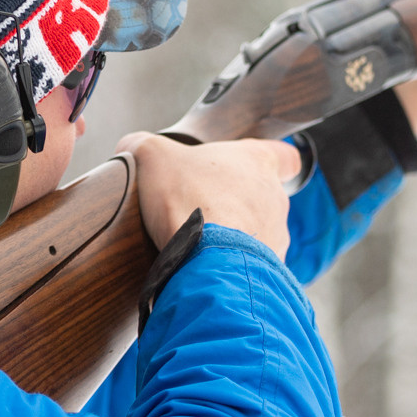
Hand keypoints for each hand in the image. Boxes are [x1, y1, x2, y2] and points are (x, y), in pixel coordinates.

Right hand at [116, 132, 304, 259]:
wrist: (206, 259)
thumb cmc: (188, 199)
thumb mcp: (153, 156)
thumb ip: (143, 145)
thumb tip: (130, 146)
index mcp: (258, 162)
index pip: (286, 156)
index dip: (273, 161)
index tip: (255, 169)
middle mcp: (275, 198)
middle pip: (264, 196)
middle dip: (237, 204)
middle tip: (204, 210)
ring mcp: (276, 236)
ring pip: (260, 233)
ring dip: (237, 237)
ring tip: (203, 244)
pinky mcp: (270, 270)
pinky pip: (255, 266)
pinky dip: (234, 266)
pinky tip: (209, 268)